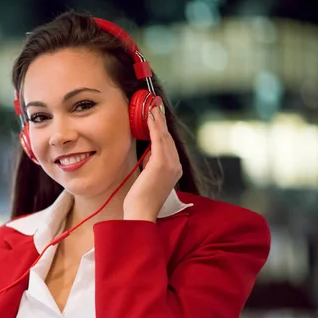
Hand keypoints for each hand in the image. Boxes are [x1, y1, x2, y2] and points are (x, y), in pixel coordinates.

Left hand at [123, 104, 181, 221]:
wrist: (141, 212)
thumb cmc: (141, 198)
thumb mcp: (149, 177)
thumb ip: (151, 164)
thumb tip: (148, 153)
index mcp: (175, 170)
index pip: (169, 145)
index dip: (162, 129)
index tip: (157, 116)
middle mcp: (176, 166)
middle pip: (168, 138)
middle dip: (161, 121)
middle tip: (155, 105)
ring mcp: (171, 164)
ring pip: (164, 136)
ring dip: (157, 120)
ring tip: (151, 107)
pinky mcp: (161, 164)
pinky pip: (158, 140)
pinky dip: (154, 126)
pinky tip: (149, 117)